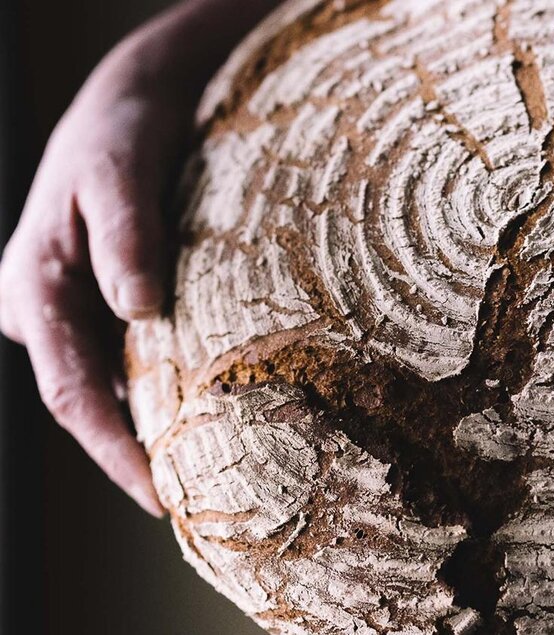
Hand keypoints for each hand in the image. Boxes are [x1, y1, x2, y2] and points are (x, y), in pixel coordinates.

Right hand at [0, 0, 280, 517]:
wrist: (128, 102)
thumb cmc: (120, 132)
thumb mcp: (121, 170)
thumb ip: (126, 235)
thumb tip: (139, 309)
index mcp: (35, 287)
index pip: (71, 393)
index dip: (111, 452)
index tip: (158, 496)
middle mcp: (48, 308)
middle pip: (91, 399)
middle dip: (136, 452)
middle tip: (200, 501)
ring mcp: (76, 306)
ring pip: (113, 380)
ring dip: (155, 422)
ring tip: (215, 466)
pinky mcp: (107, 299)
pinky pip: (133, 354)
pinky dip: (168, 382)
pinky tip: (213, 401)